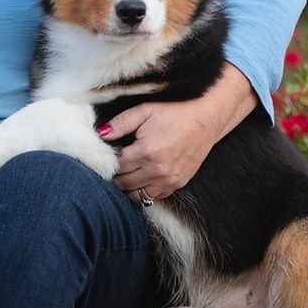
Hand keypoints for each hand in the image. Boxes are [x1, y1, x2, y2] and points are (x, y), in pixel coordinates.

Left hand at [101, 63, 256, 203]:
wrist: (206, 120)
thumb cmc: (175, 112)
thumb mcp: (145, 111)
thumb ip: (120, 123)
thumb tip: (100, 134)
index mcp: (145, 151)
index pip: (116, 167)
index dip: (109, 162)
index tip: (108, 156)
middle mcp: (157, 170)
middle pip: (124, 183)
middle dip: (116, 175)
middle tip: (115, 165)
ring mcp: (169, 180)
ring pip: (137, 195)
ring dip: (128, 186)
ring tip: (127, 173)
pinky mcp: (178, 184)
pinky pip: (153, 197)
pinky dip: (144, 191)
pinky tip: (142, 178)